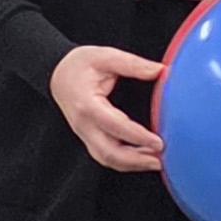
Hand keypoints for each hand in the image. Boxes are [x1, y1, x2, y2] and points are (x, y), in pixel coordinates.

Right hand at [48, 45, 165, 172]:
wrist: (57, 73)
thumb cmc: (80, 65)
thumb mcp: (105, 56)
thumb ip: (132, 64)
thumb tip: (160, 71)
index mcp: (87, 104)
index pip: (114, 126)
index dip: (137, 137)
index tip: (159, 143)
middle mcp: (83, 124)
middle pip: (108, 152)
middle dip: (136, 160)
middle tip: (162, 159)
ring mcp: (84, 133)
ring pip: (106, 158)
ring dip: (132, 164)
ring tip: (158, 162)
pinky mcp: (89, 137)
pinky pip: (105, 155)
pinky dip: (125, 162)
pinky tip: (144, 158)